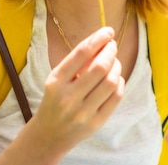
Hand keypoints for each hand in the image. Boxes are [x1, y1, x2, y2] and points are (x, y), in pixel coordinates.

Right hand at [32, 27, 124, 153]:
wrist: (48, 135)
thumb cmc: (55, 99)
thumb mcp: (57, 79)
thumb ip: (77, 62)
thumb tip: (103, 41)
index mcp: (56, 81)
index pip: (81, 53)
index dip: (98, 38)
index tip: (108, 31)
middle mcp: (68, 97)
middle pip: (100, 66)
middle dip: (110, 51)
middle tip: (112, 45)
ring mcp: (83, 112)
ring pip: (110, 81)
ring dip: (117, 66)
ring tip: (114, 62)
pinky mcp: (96, 123)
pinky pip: (115, 97)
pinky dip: (119, 83)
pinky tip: (115, 79)